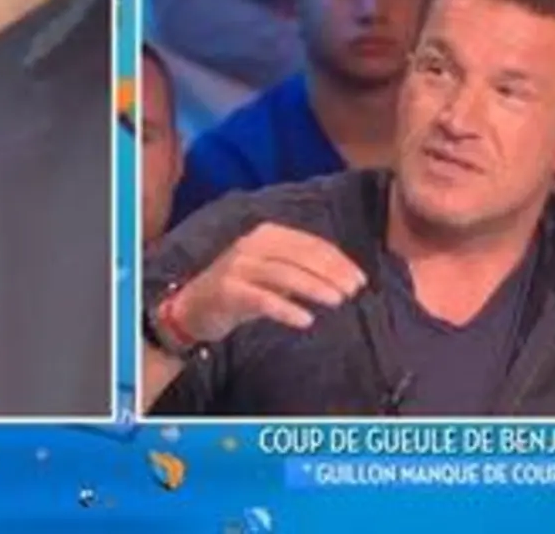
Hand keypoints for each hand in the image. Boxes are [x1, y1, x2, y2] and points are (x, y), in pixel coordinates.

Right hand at [165, 222, 366, 344]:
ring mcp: (238, 266)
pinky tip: (306, 320)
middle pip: (299, 256)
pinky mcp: (228, 290)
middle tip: (353, 291)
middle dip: (331, 273)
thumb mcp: (273, 271)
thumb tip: (344, 276)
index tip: (360, 279)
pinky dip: (286, 309)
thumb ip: (302, 268)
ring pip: (283, 274)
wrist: (194, 306)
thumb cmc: (243, 288)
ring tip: (338, 301)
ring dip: (314, 287)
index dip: (338, 261)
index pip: (310, 244)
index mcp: (267, 234)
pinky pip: (261, 299)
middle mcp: (251, 244)